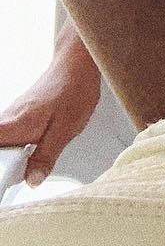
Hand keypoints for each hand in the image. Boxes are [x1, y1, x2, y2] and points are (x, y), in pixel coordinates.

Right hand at [0, 52, 101, 187]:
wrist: (76, 64)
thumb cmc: (73, 89)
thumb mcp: (65, 129)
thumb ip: (46, 156)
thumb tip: (33, 180)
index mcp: (14, 126)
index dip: (1, 170)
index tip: (7, 180)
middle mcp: (6, 121)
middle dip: (7, 167)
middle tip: (26, 170)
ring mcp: (10, 118)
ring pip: (3, 147)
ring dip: (14, 159)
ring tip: (34, 158)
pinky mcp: (16, 117)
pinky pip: (9, 139)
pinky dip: (19, 149)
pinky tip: (36, 147)